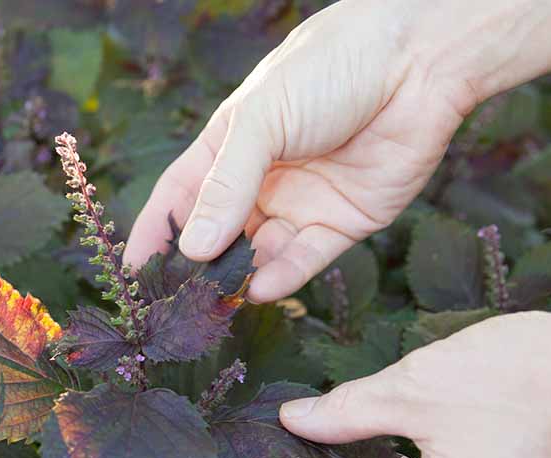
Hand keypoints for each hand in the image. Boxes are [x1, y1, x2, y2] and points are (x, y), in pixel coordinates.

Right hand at [123, 2, 476, 302]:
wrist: (419, 60)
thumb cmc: (331, 67)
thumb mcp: (262, 120)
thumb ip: (226, 187)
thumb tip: (192, 249)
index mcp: (232, 144)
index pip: (181, 198)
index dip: (156, 233)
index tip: (131, 273)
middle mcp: (264, 178)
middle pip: (219, 235)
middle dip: (200, 268)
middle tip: (177, 302)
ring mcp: (303, 202)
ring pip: (261, 254)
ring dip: (241, 277)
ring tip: (221, 300)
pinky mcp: (344, 222)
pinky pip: (307, 259)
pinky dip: (284, 276)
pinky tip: (263, 289)